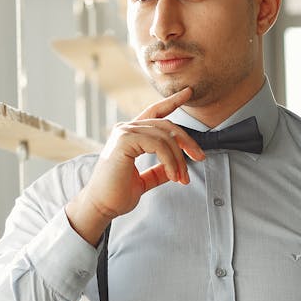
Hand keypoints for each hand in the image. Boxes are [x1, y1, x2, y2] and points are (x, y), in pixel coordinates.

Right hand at [66, 87, 202, 244]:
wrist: (100, 207)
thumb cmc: (117, 195)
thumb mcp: (144, 180)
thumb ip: (158, 171)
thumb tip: (175, 167)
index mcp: (130, 135)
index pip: (154, 113)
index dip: (172, 102)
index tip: (188, 93)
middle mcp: (126, 129)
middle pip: (166, 125)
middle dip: (187, 141)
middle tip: (200, 157)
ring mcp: (124, 132)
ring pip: (165, 136)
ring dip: (179, 158)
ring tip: (182, 178)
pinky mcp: (124, 140)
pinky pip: (158, 144)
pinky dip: (170, 160)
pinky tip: (172, 175)